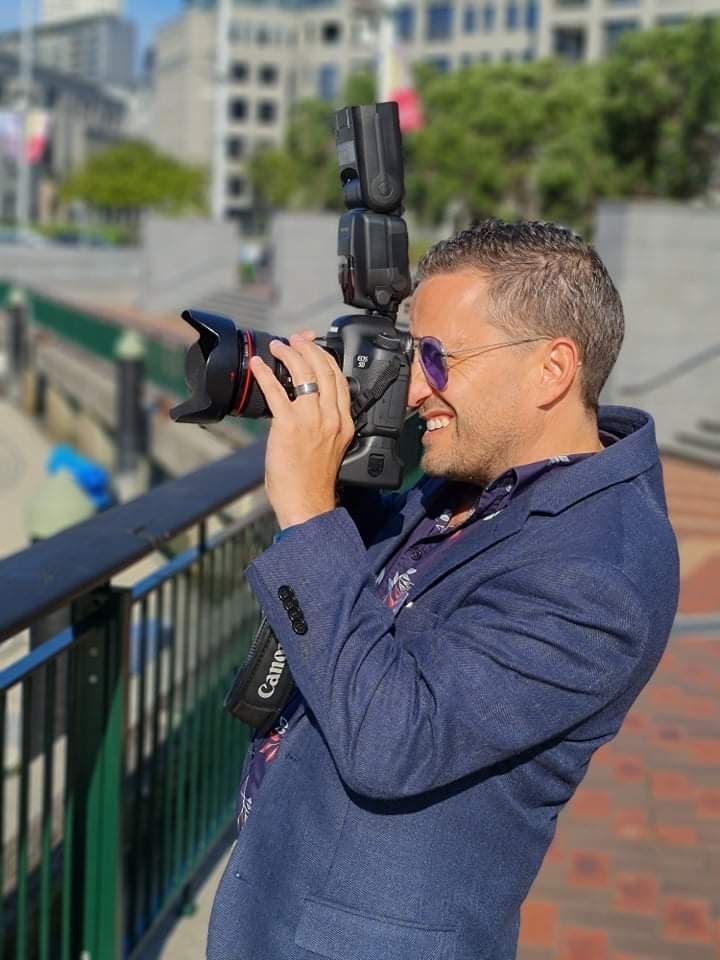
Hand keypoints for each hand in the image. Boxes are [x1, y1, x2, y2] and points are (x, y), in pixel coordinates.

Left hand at [250, 330, 354, 529]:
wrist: (307, 502)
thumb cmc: (314, 481)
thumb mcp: (331, 446)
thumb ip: (324, 423)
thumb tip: (304, 403)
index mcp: (344, 421)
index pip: (340, 379)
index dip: (326, 356)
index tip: (314, 347)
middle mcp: (331, 417)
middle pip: (324, 369)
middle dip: (307, 348)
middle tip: (294, 340)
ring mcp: (311, 420)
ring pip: (304, 373)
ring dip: (289, 354)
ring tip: (278, 346)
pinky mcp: (289, 425)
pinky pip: (277, 391)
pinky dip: (266, 374)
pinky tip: (259, 364)